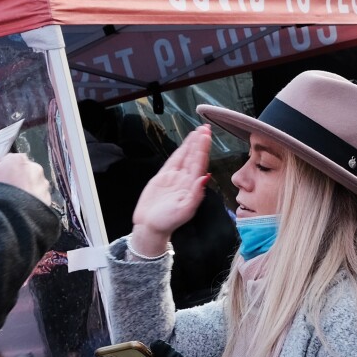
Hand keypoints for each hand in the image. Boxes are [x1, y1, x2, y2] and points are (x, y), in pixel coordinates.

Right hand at [0, 151, 51, 205]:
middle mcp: (35, 168)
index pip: (11, 159)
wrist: (13, 215)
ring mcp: (43, 183)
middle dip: (17, 178)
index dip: (3, 169)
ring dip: (26, 188)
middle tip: (7, 190)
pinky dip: (33, 199)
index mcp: (19, 159)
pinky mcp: (47, 197)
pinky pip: (39, 195)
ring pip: (33, 182)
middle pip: (24, 170)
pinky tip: (24, 206)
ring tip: (16, 200)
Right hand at [131, 126, 211, 257]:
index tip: (207, 136)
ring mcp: (175, 178)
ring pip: (185, 157)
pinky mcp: (163, 177)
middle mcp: (185, 180)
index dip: (203, 149)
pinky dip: (180, 151)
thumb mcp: (184, 210)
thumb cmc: (167, 222)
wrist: (150, 227)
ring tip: (198, 131)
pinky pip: (174, 161)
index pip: (200, 163)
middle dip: (200, 142)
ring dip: (192, 144)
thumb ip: (195, 194)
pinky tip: (186, 144)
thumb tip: (205, 178)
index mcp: (192, 187)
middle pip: (194, 157)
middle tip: (206, 128)